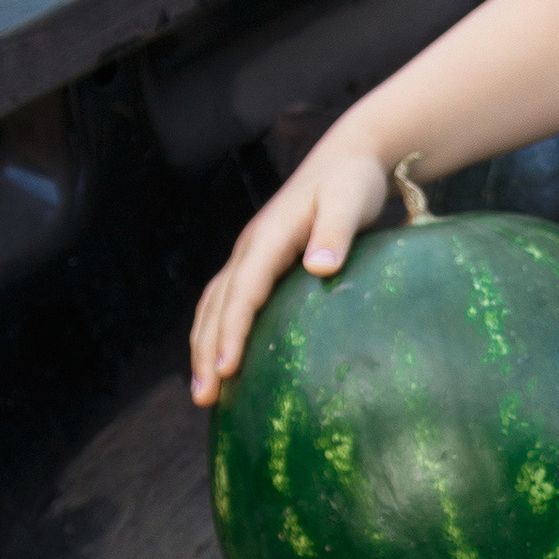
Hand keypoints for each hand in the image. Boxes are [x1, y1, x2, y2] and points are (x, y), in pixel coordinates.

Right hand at [188, 143, 392, 401]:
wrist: (347, 160)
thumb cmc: (354, 182)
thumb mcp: (352, 200)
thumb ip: (337, 231)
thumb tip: (319, 268)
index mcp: (268, 236)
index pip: (244, 291)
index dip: (232, 330)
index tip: (226, 368)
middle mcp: (249, 248)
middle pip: (218, 305)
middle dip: (207, 351)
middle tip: (205, 397)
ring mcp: (250, 256)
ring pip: (215, 306)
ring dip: (204, 347)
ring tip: (205, 394)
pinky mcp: (258, 264)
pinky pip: (229, 303)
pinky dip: (218, 333)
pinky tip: (224, 364)